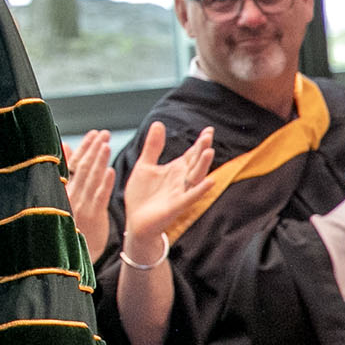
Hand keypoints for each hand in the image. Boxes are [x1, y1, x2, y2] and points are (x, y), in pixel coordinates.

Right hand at [63, 129, 114, 261]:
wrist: (76, 254)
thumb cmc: (74, 223)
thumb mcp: (68, 197)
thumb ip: (68, 172)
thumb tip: (66, 147)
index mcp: (64, 189)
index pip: (74, 163)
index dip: (84, 148)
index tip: (93, 134)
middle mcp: (71, 195)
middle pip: (82, 168)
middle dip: (93, 149)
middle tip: (103, 134)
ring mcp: (81, 205)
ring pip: (91, 179)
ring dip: (98, 161)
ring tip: (106, 144)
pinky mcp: (93, 216)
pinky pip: (98, 197)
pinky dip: (104, 184)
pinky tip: (110, 171)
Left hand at [121, 121, 214, 265]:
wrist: (135, 220)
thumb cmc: (142, 195)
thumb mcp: (145, 165)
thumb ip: (153, 146)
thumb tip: (158, 123)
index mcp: (175, 170)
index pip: (191, 154)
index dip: (199, 143)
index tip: (209, 130)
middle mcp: (181, 180)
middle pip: (195, 163)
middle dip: (202, 149)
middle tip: (208, 135)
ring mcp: (180, 193)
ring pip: (195, 177)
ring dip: (203, 165)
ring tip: (209, 152)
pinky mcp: (176, 206)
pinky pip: (190, 197)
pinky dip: (200, 189)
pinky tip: (210, 181)